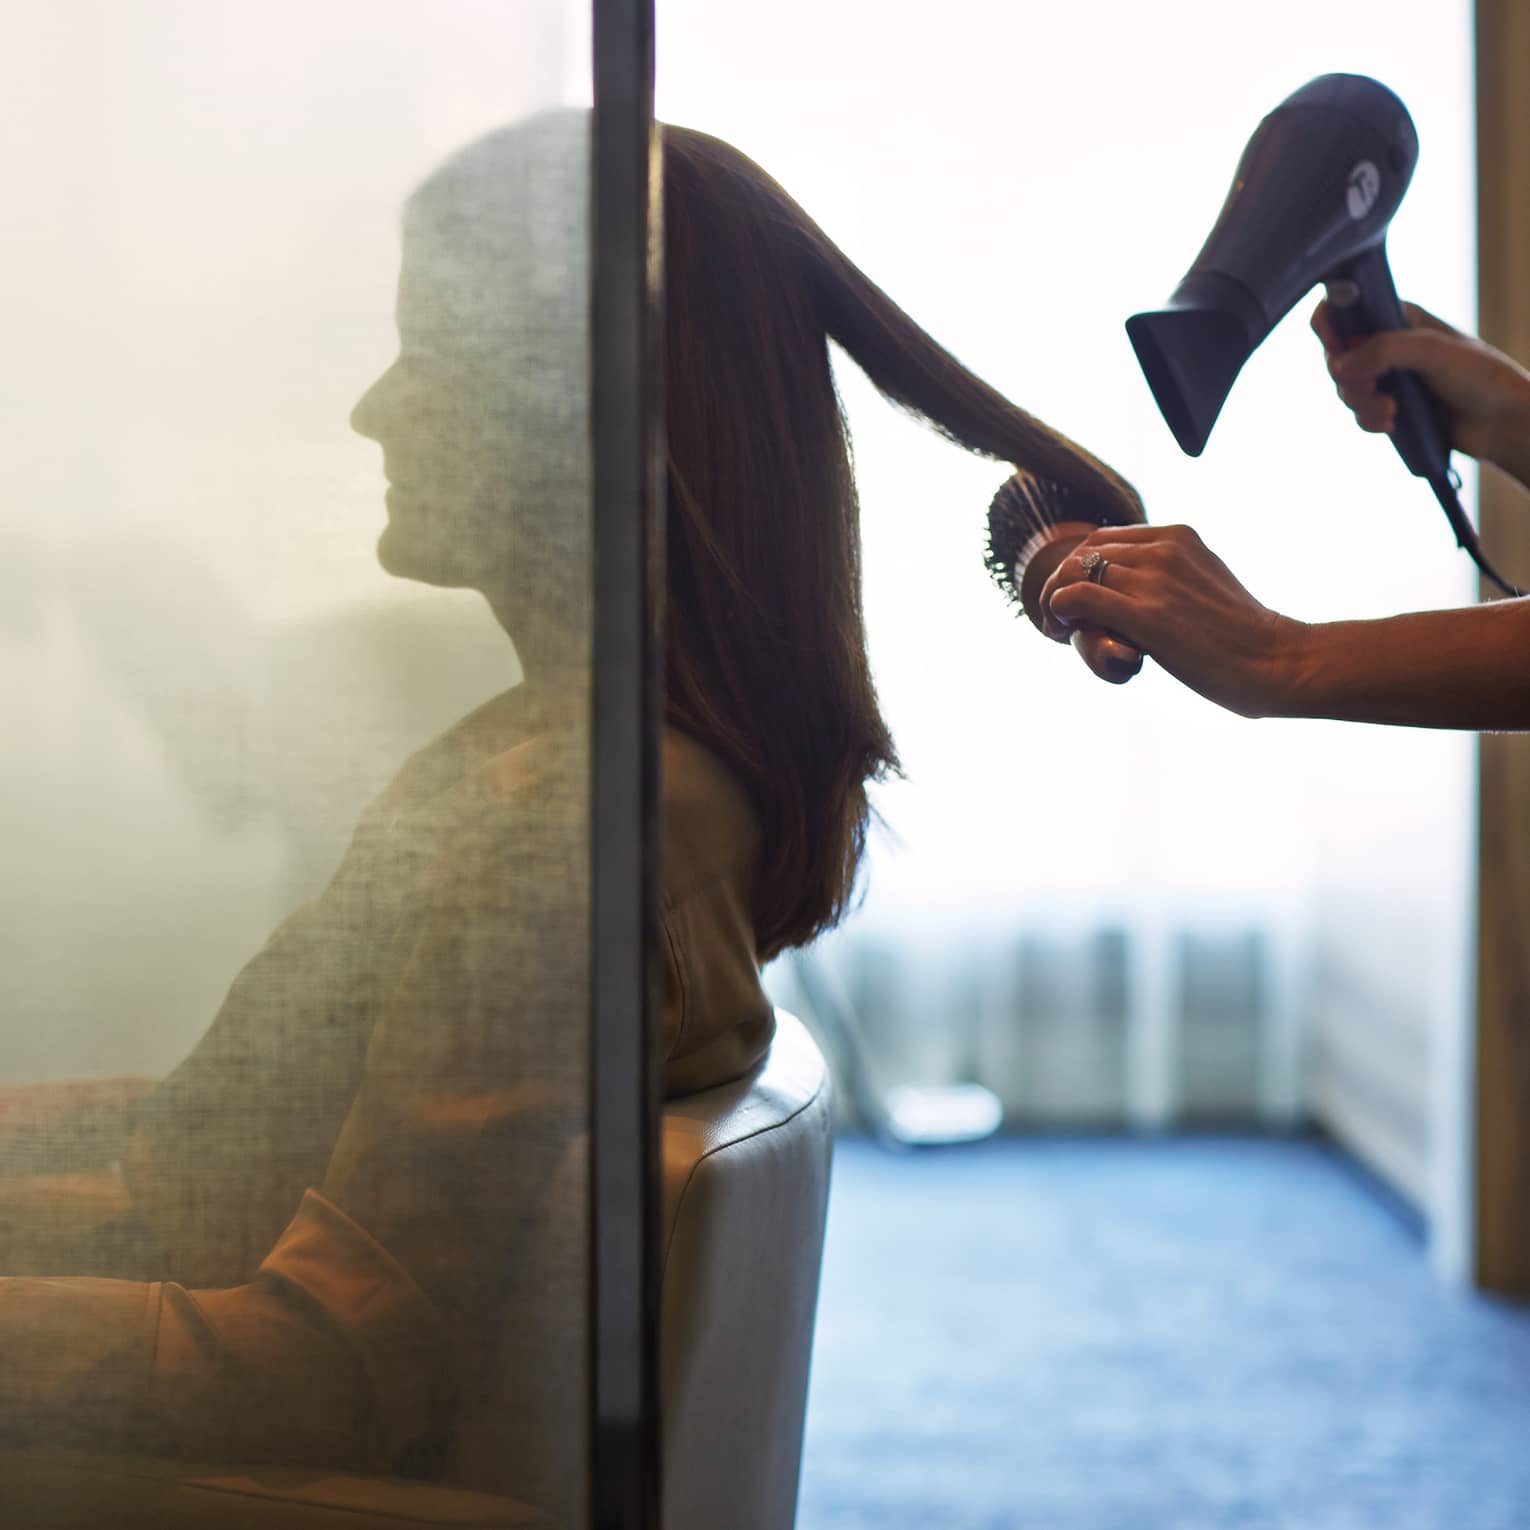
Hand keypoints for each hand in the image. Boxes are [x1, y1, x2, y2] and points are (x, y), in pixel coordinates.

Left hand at [1039, 523, 1310, 717]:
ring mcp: (1153, 579)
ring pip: (1073, 572)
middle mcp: (1163, 549)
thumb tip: (1153, 593)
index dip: (1080, 567)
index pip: (1104, 539)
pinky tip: (1063, 631)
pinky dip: (1058, 611)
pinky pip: (1077, 597)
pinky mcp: (1144, 614)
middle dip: (1060, 582)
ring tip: (1057, 628)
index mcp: (1178, 537)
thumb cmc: (1246, 639)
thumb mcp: (1208, 587)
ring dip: (1054, 600)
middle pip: (1083, 553)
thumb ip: (1177, 579)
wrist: (1276, 661)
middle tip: (1058, 616)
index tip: (1077, 599)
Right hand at [1312, 298, 1529, 480]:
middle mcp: (1388, 346)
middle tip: (1371, 389)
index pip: (1347, 311)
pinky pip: (1359, 415)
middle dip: (1348, 379)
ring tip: (1392, 412)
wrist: (1501, 422)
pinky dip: (1369, 421)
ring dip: (1362, 405)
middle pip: (1338, 357)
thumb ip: (1383, 350)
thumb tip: (1340, 365)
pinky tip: (1392, 424)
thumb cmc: (1480, 376)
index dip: (1330, 325)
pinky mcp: (1389, 407)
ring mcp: (1388, 378)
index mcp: (1398, 319)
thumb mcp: (1432, 352)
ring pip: (1346, 390)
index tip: (1336, 348)